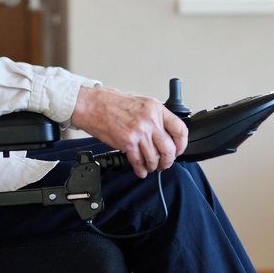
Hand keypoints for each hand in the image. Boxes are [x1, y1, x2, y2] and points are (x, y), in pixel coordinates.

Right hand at [71, 86, 188, 178]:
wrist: (91, 105)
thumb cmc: (111, 102)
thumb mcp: (140, 102)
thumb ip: (154, 116)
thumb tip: (164, 132)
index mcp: (155, 108)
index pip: (180, 129)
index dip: (182, 145)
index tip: (178, 150)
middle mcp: (150, 120)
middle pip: (169, 149)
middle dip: (168, 161)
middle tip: (164, 163)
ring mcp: (139, 132)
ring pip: (154, 158)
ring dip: (153, 166)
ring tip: (150, 167)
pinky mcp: (127, 143)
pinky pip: (138, 162)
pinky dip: (140, 169)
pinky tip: (140, 170)